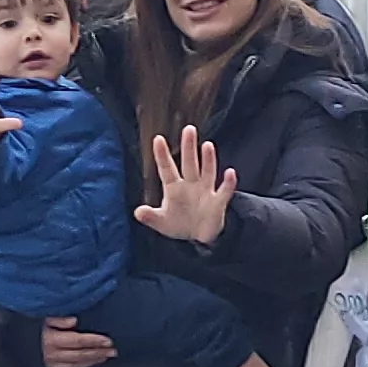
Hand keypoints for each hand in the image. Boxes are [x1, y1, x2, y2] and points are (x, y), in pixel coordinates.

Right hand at [38, 317, 117, 366]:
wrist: (16, 345)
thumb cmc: (33, 328)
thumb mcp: (42, 318)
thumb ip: (57, 319)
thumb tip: (73, 320)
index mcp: (51, 340)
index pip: (77, 341)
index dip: (93, 341)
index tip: (107, 340)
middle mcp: (53, 355)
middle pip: (81, 354)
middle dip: (99, 352)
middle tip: (114, 349)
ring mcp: (54, 364)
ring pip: (79, 363)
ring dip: (95, 359)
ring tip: (109, 354)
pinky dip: (87, 364)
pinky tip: (96, 360)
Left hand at [133, 128, 235, 245]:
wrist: (199, 237)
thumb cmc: (179, 224)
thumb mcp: (162, 223)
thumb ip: (150, 217)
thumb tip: (137, 212)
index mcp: (174, 188)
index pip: (167, 168)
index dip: (162, 155)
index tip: (157, 139)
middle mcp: (190, 185)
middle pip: (189, 163)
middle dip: (189, 147)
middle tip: (189, 129)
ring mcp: (205, 192)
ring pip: (207, 172)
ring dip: (208, 160)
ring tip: (207, 145)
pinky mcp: (218, 203)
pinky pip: (224, 191)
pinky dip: (228, 183)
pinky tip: (230, 173)